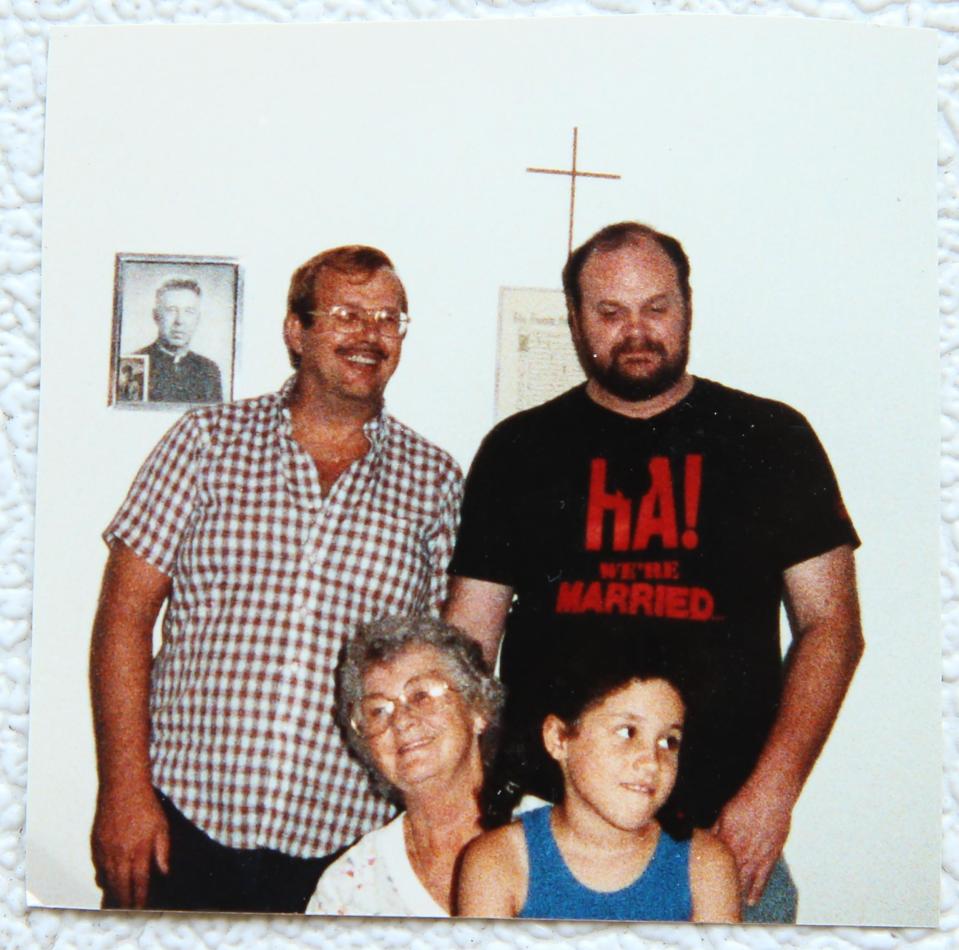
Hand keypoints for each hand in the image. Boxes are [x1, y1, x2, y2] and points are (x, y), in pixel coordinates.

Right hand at [92, 784, 169, 907]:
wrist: (123, 786)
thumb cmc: (146, 805)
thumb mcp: (162, 826)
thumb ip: (163, 851)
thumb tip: (164, 872)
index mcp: (139, 849)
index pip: (138, 882)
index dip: (139, 898)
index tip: (141, 908)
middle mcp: (120, 853)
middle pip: (120, 886)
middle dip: (124, 901)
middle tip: (128, 911)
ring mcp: (105, 849)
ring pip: (107, 880)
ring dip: (112, 892)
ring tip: (118, 902)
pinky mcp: (96, 844)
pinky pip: (98, 868)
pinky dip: (103, 878)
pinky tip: (108, 882)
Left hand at [711, 777, 796, 905]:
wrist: (770, 795)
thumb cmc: (746, 799)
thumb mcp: (724, 812)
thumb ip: (714, 829)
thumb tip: (702, 837)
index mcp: (725, 839)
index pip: (714, 862)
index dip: (707, 875)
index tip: (701, 886)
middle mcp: (740, 850)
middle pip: (728, 875)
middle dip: (721, 888)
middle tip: (714, 901)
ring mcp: (756, 856)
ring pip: (744, 881)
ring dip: (737, 893)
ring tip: (731, 906)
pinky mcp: (770, 857)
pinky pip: (762, 879)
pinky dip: (756, 891)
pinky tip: (751, 901)